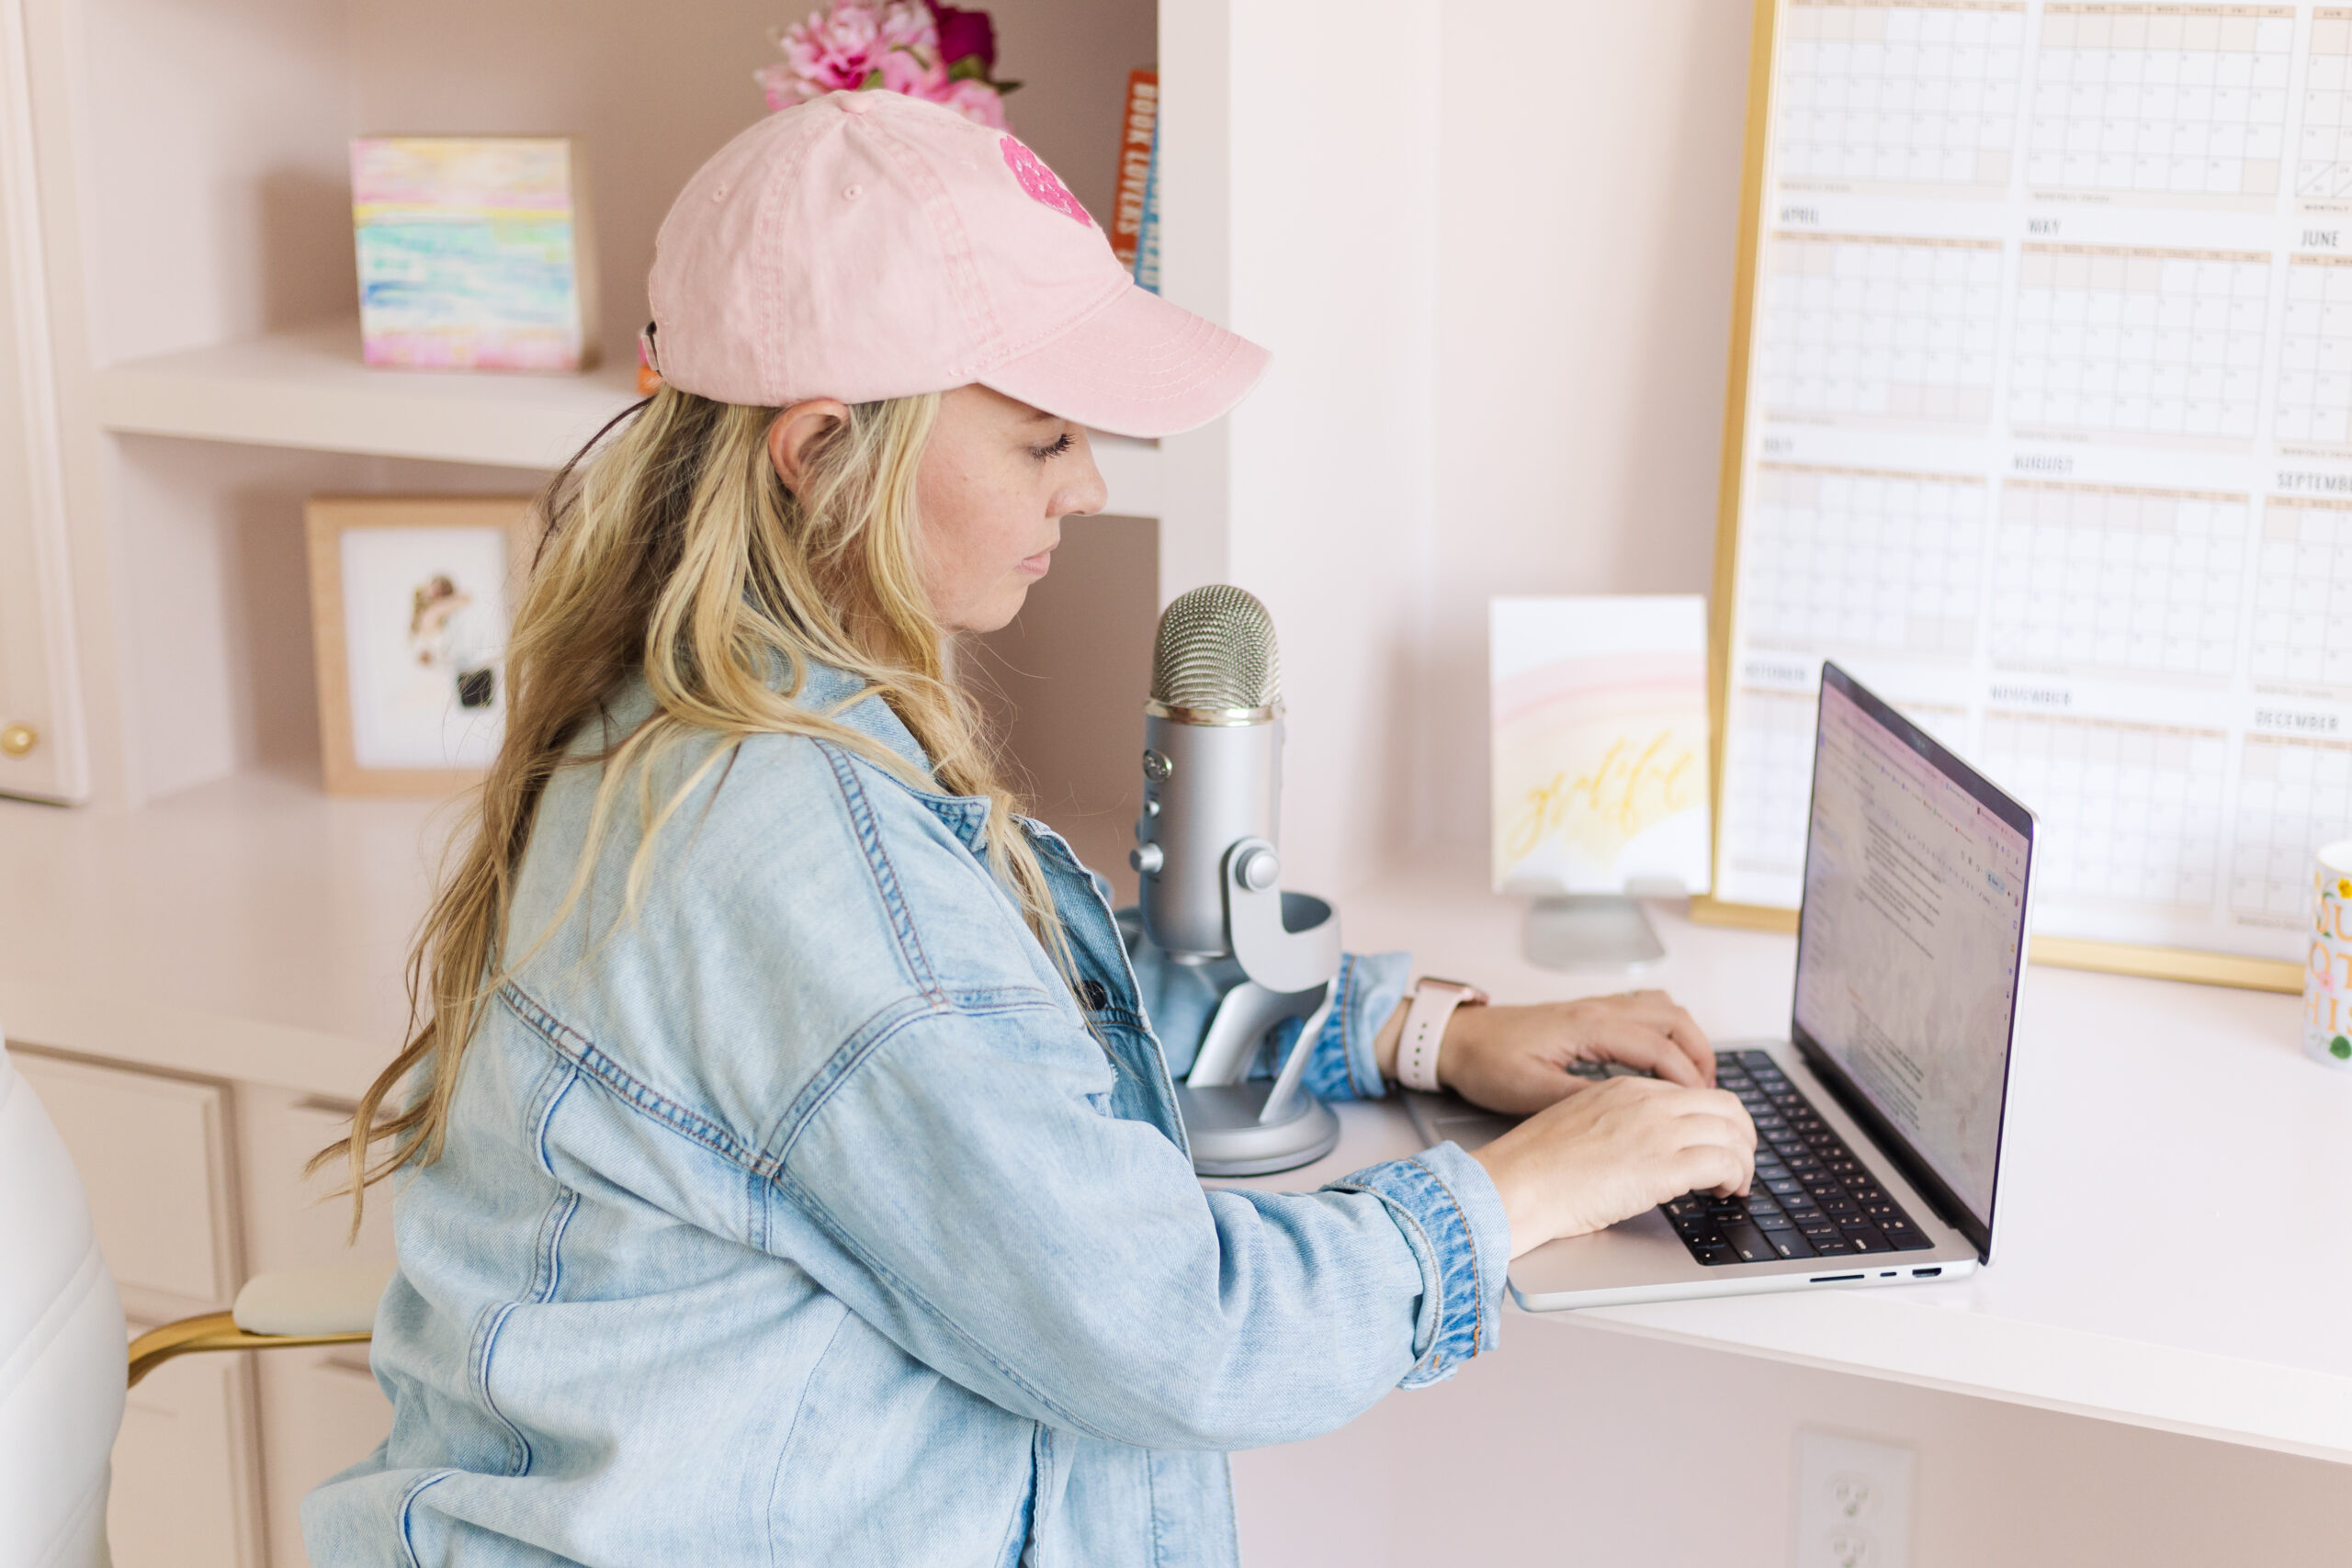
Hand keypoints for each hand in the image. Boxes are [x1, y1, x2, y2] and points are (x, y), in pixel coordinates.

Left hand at [1375, 988, 1714, 1115]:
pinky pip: (1645, 1010)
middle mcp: (1599, 1009)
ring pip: (1664, 1010)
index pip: (1659, 1049)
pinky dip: (1667, 1032)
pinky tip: (1665, 1062)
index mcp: (1589, 1026)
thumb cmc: (1487, 1064)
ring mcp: (1595, 1006)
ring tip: (1697, 1081)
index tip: (1705, 1110)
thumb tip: (1630, 1113)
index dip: (1688, 1080)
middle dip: (1701, 1056)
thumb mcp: (1530, 1092)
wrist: (1457, 1037)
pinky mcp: (1589, 1012)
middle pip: (1674, 1020)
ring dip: (1687, 1040)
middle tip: (1712, 1097)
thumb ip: (1581, 1099)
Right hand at [1469, 1076, 1754, 1258]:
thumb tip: (1644, 1150)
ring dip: (1743, 1162)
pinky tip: (1723, 1193)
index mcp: (1625, 1088)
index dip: (1717, 1120)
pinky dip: (1735, 1178)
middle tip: (1739, 1163)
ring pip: (1733, 1134)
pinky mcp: (1663, 1167)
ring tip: (1734, 1184)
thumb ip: (1619, 1126)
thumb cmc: (1534, 1167)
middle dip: (1742, 1137)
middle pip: (1726, 1107)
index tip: (1718, 1143)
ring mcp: (1657, 1132)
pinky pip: (1724, 1164)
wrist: (1515, 1184)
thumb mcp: (1581, 1124)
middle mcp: (1647, 1102)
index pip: (1695, 1093)